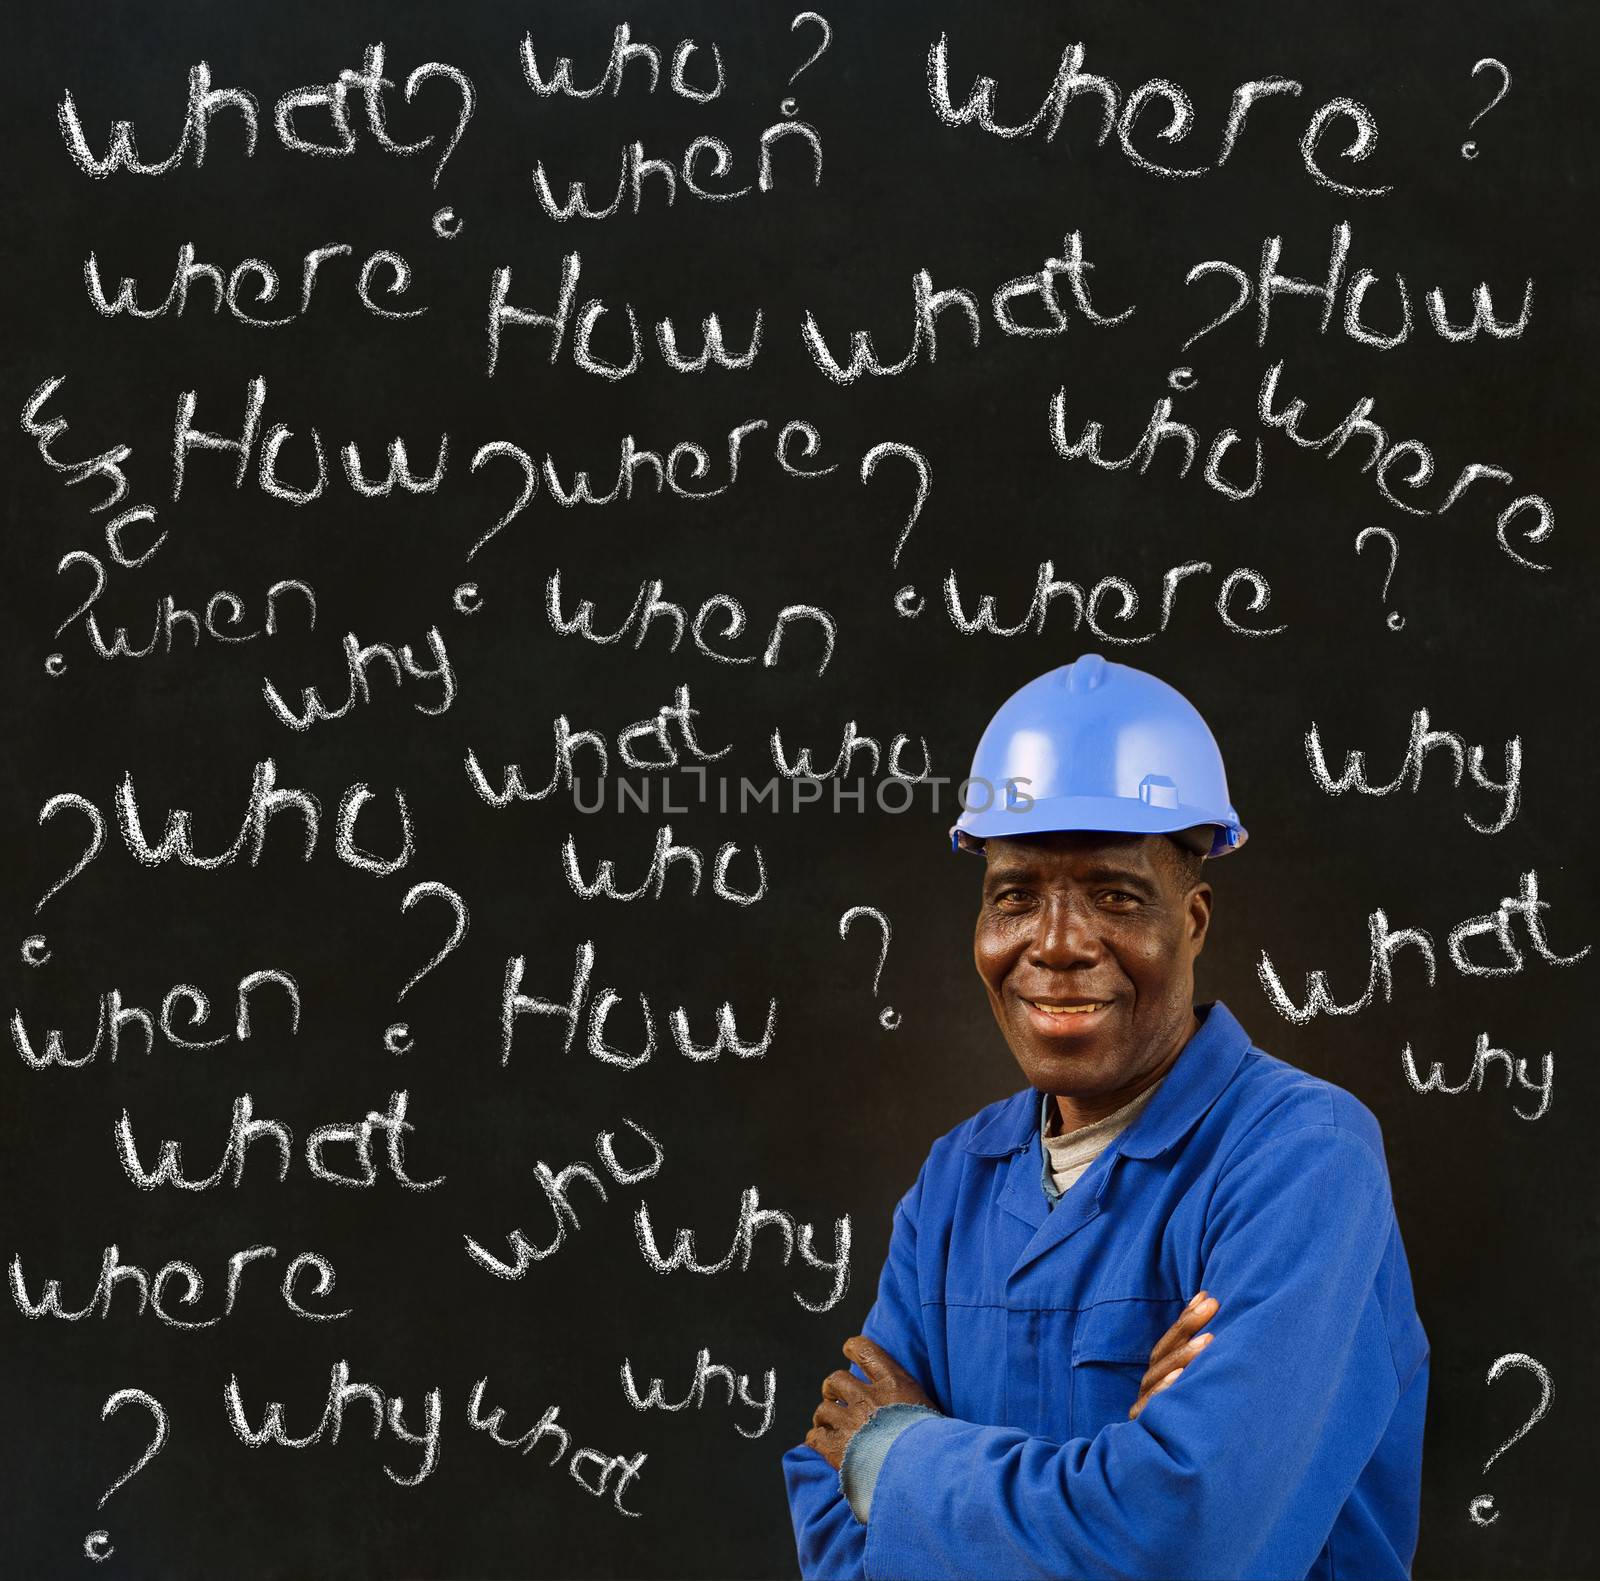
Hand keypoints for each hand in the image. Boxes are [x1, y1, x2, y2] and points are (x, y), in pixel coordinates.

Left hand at [806, 1335, 935, 1469]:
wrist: (920, 1471)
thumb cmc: (933, 1445)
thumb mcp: (929, 1412)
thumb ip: (911, 1403)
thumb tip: (910, 1407)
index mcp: (893, 1384)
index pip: (866, 1351)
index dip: (853, 1347)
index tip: (848, 1349)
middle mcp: (867, 1398)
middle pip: (837, 1379)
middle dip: (833, 1388)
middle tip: (835, 1398)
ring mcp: (850, 1422)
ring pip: (824, 1409)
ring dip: (824, 1417)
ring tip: (826, 1425)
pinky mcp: (837, 1447)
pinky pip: (816, 1438)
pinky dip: (816, 1440)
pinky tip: (822, 1445)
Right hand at [1129, 1291, 1219, 1420]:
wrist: (1165, 1483)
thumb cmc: (1188, 1433)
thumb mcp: (1193, 1397)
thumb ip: (1198, 1367)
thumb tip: (1218, 1321)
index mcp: (1158, 1378)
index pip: (1169, 1341)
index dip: (1187, 1318)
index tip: (1208, 1296)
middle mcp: (1149, 1391)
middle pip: (1163, 1353)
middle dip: (1188, 1327)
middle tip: (1213, 1305)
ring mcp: (1146, 1410)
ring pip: (1161, 1376)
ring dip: (1184, 1355)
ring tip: (1209, 1340)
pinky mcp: (1145, 1433)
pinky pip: (1153, 1408)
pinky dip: (1166, 1390)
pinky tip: (1181, 1377)